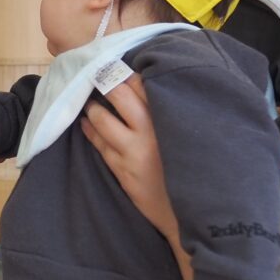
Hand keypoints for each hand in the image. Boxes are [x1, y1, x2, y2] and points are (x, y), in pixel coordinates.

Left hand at [80, 75, 177, 239]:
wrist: (191, 214)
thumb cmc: (193, 171)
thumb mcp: (189, 138)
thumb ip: (173, 113)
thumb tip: (155, 85)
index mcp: (170, 120)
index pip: (142, 85)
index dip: (125, 73)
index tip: (113, 65)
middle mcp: (151, 133)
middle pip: (118, 95)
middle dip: (104, 82)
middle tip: (95, 75)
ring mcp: (133, 153)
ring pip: (102, 120)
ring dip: (92, 108)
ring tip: (88, 102)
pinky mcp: (123, 171)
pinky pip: (99, 145)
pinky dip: (90, 131)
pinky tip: (85, 123)